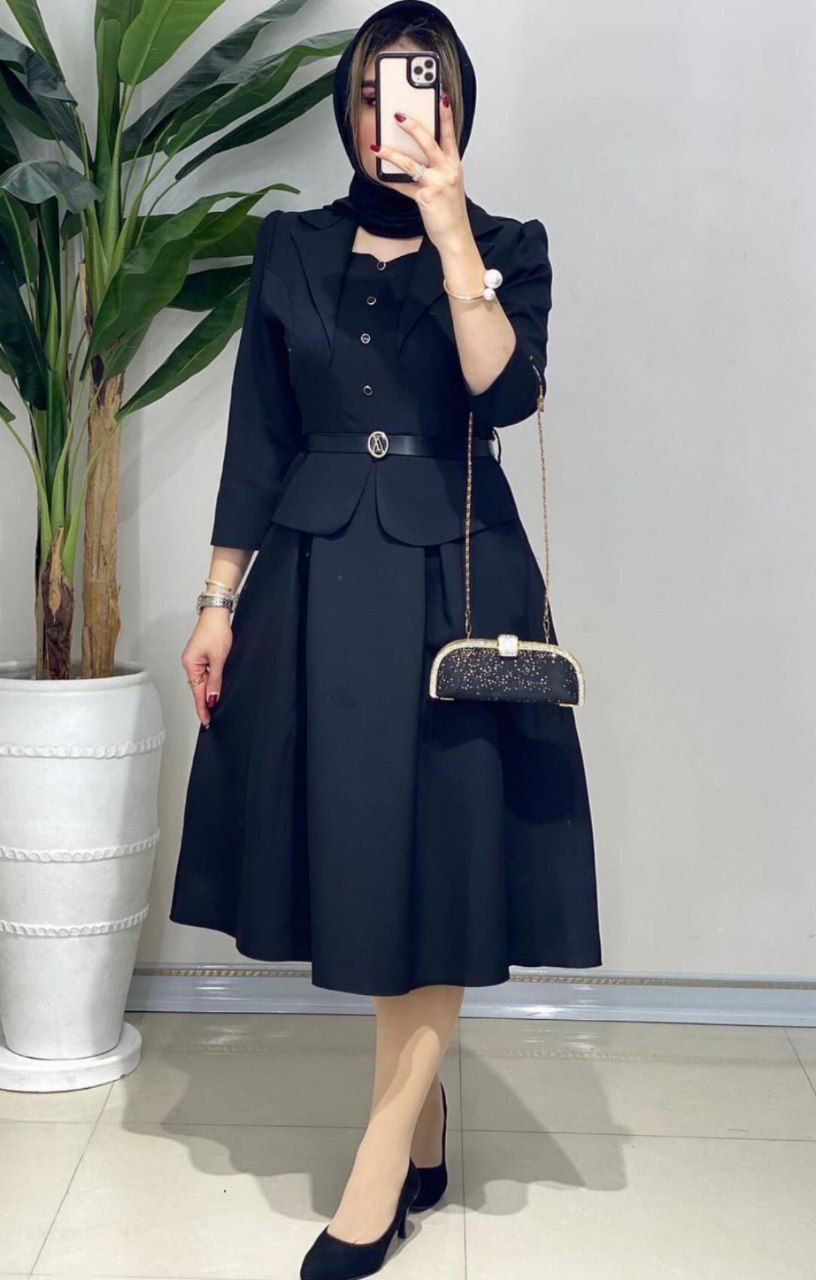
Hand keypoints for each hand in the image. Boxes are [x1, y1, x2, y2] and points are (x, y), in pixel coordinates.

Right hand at [181, 609, 232, 728]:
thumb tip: (211, 698)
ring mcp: (195, 660)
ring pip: (202, 681)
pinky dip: (210, 682)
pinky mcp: (201, 656)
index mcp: (190, 665)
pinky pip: (205, 673)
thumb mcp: (218, 659)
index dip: (202, 708)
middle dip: (205, 702)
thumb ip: (215, 680)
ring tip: (214, 707)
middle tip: (211, 719)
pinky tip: (215, 689)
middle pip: (198, 688)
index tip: (206, 722)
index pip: (197, 693)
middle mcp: (189, 664)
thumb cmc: (216, 632)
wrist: (217, 614)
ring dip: (209, 692)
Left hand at [372, 95, 470, 251]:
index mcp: (454, 164)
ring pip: (410, 163)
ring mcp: (436, 183)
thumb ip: (435, 168)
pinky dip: (389, 181)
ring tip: (377, 147)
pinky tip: (379, 175)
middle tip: (398, 116)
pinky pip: (402, 186)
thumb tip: (415, 157)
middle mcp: (447, 170)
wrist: (455, 236)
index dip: (446, 115)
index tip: (442, 97)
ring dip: (391, 153)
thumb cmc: (451, 211)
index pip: (450, 134)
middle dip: (412, 126)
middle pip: (428, 142)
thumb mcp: (448, 185)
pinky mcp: (425, 197)